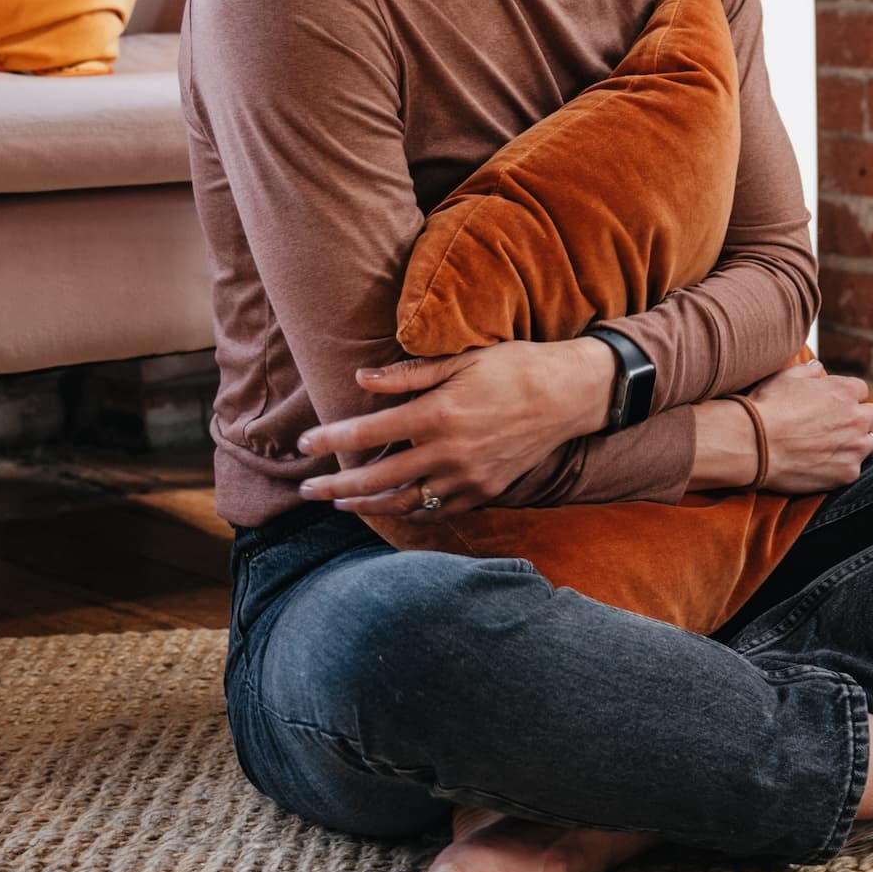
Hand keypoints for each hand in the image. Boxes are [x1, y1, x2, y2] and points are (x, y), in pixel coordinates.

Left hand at [299, 338, 613, 515]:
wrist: (568, 395)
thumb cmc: (514, 367)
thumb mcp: (462, 359)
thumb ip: (408, 374)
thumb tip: (361, 377)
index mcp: (438, 414)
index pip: (367, 433)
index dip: (330, 440)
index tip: (304, 445)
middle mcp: (448, 452)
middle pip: (376, 479)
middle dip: (334, 486)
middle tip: (306, 489)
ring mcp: (467, 477)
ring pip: (404, 502)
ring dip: (366, 505)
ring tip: (340, 503)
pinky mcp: (485, 490)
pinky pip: (438, 511)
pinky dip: (410, 512)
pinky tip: (392, 507)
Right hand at [736, 359, 872, 493]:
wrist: (754, 444)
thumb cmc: (767, 407)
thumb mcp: (786, 377)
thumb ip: (808, 372)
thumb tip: (817, 368)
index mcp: (845, 391)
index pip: (860, 391)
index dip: (846, 398)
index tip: (833, 406)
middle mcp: (856, 417)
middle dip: (860, 419)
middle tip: (840, 427)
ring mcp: (854, 447)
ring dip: (859, 443)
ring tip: (837, 447)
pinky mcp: (847, 472)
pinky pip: (856, 469)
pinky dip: (844, 467)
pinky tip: (824, 466)